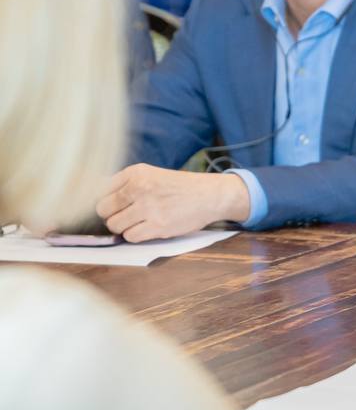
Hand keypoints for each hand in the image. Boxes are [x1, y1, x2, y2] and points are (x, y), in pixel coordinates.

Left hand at [96, 164, 249, 241]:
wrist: (210, 195)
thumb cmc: (178, 187)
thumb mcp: (151, 175)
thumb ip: (124, 184)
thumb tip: (91, 197)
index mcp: (136, 172)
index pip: (99, 189)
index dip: (103, 201)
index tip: (111, 205)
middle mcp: (140, 187)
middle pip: (103, 209)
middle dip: (111, 215)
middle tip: (126, 214)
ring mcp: (149, 206)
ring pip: (114, 225)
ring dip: (123, 227)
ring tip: (138, 221)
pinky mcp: (158, 225)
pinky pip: (130, 236)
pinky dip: (136, 235)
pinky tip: (149, 227)